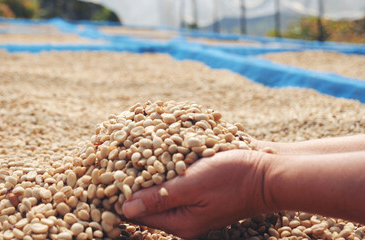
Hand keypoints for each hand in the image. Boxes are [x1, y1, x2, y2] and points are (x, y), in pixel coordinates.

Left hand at [122, 150, 272, 238]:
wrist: (269, 173)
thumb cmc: (233, 177)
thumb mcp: (191, 186)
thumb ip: (158, 198)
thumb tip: (124, 209)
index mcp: (180, 223)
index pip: (139, 215)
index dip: (122, 195)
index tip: (110, 172)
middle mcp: (185, 219)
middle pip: (148, 204)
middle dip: (134, 182)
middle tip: (120, 156)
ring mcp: (194, 207)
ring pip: (160, 192)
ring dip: (149, 173)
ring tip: (136, 151)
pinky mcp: (201, 194)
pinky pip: (176, 184)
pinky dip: (166, 170)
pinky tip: (161, 152)